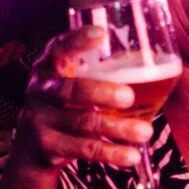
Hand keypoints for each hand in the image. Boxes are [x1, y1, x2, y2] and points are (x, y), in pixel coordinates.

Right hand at [12, 26, 150, 172]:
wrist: (32, 150)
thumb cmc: (66, 106)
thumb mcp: (71, 84)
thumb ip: (98, 73)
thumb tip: (155, 62)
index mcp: (49, 67)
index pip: (59, 47)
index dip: (77, 40)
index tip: (100, 34)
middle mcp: (41, 90)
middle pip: (71, 89)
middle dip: (102, 93)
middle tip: (129, 97)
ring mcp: (40, 119)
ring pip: (84, 123)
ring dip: (118, 128)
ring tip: (145, 132)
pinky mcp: (47, 147)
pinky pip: (84, 149)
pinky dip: (111, 152)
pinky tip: (131, 155)